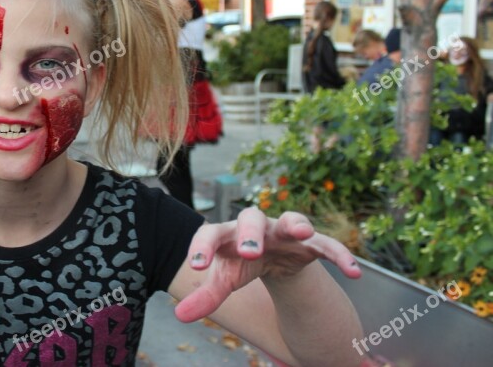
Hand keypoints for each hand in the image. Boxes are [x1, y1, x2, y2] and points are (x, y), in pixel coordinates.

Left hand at [175, 207, 360, 321]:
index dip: (202, 247)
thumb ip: (207, 296)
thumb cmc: (239, 264)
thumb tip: (180, 316)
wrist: (270, 254)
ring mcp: (284, 230)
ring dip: (297, 224)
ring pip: (290, 219)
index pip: (210, 233)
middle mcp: (255, 226)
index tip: (197, 266)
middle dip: (250, 233)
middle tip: (249, 253)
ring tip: (304, 233)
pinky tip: (354, 272)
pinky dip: (339, 255)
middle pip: (250, 217)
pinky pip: (327, 244)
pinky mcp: (310, 242)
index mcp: (227, 234)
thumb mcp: (224, 280)